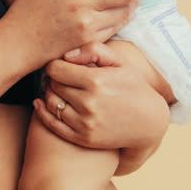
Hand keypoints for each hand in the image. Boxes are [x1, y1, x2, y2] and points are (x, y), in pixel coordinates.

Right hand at [1, 0, 151, 68]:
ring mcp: (87, 24)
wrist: (15, 45)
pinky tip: (117, 15)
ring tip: (130, 0)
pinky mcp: (88, 40)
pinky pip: (115, 28)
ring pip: (125, 12)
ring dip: (132, 4)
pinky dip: (120, 19)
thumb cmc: (26, 11)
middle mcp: (82, 2)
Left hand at [33, 42, 170, 174]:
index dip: (54, 65)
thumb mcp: (121, 63)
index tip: (59, 65)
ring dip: (48, 94)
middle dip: (52, 79)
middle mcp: (88, 103)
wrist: (149, 123)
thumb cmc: (134, 88)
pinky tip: (41, 104)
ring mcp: (84, 123)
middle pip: (52, 85)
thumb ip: (94, 51)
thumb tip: (66, 55)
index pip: (55, 69)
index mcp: (96, 81)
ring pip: (50, 103)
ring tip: (55, 88)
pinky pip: (52, 124)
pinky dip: (43, 112)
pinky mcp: (82, 138)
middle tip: (57, 77)